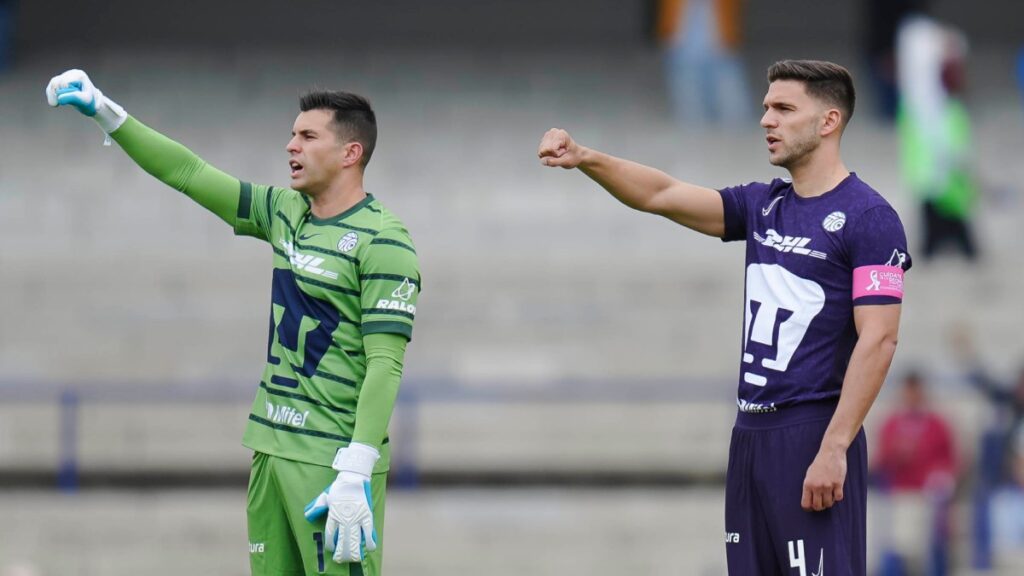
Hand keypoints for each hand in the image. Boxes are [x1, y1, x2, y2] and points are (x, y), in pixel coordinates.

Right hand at [45, 69, 126, 132]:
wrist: (90, 105)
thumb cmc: (90, 102)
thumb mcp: (84, 101)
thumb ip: (73, 98)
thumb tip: (59, 98)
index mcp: (79, 75)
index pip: (65, 83)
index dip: (67, 92)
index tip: (77, 97)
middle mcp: (71, 73)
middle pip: (57, 82)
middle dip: (61, 94)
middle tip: (72, 100)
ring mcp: (65, 76)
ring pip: (52, 84)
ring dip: (54, 95)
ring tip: (61, 103)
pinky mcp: (60, 82)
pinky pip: (50, 88)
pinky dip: (51, 96)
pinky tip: (55, 103)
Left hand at [304, 443, 379, 563]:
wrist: (353, 477)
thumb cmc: (338, 487)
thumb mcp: (324, 497)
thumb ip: (316, 507)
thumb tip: (307, 516)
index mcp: (333, 514)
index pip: (330, 533)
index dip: (330, 543)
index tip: (330, 549)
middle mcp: (344, 518)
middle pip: (342, 540)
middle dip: (341, 551)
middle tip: (340, 559)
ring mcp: (356, 517)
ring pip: (355, 538)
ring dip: (353, 549)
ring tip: (353, 558)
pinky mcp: (366, 514)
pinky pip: (368, 530)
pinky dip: (369, 540)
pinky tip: (369, 548)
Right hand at [538, 128, 584, 168]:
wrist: (575, 154)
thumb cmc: (573, 157)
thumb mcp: (566, 162)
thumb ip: (554, 162)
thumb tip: (543, 160)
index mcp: (561, 134)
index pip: (550, 149)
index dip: (556, 155)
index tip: (564, 152)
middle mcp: (553, 132)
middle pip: (544, 150)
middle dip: (552, 155)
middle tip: (561, 153)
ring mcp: (547, 136)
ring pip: (541, 152)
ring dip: (549, 155)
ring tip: (558, 153)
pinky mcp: (543, 141)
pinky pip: (540, 153)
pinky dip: (546, 155)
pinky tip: (554, 152)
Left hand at [801, 447, 845, 511]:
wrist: (831, 452)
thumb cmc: (819, 463)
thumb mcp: (809, 474)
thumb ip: (809, 487)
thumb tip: (809, 499)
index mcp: (808, 484)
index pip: (806, 504)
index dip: (809, 508)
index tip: (811, 507)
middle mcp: (817, 486)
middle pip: (818, 506)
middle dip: (820, 507)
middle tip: (822, 503)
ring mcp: (828, 486)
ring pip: (828, 504)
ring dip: (829, 502)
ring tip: (829, 496)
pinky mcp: (838, 484)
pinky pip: (838, 498)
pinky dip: (837, 497)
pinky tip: (836, 491)